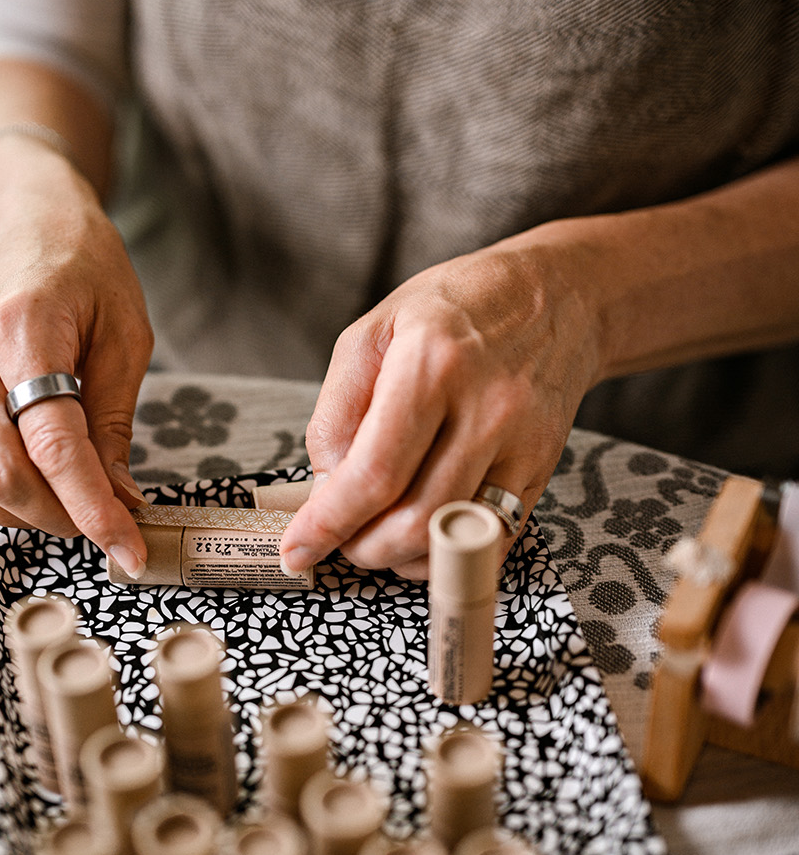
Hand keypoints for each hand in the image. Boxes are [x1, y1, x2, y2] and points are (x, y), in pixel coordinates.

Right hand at [0, 143, 153, 576]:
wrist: (25, 218)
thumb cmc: (85, 264)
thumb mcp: (126, 334)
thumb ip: (115, 419)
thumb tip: (120, 499)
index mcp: (23, 331)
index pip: (54, 445)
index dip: (92, 508)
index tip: (129, 547)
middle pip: (0, 476)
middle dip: (59, 518)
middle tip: (106, 526)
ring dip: (23, 515)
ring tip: (73, 505)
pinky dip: (0, 497)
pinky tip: (42, 487)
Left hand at [279, 231, 602, 579]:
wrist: (556, 298)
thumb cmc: (455, 309)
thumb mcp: (373, 331)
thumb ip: (337, 410)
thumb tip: (326, 486)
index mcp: (432, 365)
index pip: (374, 472)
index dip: (329, 523)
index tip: (297, 550)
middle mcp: (485, 409)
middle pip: (415, 518)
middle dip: (360, 548)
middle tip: (337, 539)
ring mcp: (521, 444)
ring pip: (451, 539)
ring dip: (398, 557)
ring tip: (372, 535)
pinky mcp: (541, 468)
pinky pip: (490, 540)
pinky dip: (443, 556)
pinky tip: (417, 539)